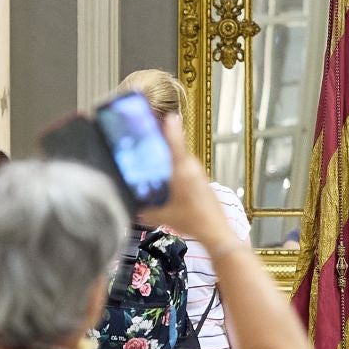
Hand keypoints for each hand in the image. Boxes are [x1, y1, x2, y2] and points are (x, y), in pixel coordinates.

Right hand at [139, 116, 229, 245]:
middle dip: (163, 150)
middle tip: (149, 148)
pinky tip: (170, 187)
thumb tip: (132, 208)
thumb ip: (144, 211)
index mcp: (182, 170)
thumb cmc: (192, 221)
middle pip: (176, 152)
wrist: (216, 232)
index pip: (175, 143)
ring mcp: (200, 175)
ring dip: (170, 164)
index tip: (170, 116)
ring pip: (182, 163)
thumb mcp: (161, 216)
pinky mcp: (204, 183)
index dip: (171, 128)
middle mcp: (193, 168)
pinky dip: (178, 174)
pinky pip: (188, 172)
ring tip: (156, 170)